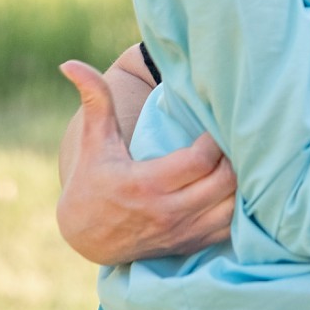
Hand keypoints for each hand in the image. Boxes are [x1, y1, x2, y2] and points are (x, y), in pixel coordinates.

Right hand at [55, 60, 236, 263]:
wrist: (86, 235)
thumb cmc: (92, 179)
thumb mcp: (93, 139)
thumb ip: (94, 98)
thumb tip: (69, 64)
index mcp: (146, 183)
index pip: (199, 161)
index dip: (215, 140)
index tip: (215, 121)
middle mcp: (168, 212)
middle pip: (223, 183)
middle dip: (234, 157)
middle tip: (233, 136)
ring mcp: (181, 232)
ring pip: (231, 209)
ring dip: (240, 183)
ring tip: (238, 158)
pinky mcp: (189, 245)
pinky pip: (227, 229)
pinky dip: (237, 208)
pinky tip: (233, 186)